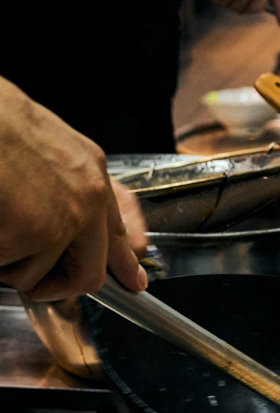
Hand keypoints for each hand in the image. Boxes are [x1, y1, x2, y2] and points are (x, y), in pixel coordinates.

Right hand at [0, 81, 146, 299]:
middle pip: (88, 275)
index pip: (117, 232)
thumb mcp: (55, 150)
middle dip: (58, 287)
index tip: (133, 283)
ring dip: (11, 264)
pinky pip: (8, 268)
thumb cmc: (4, 126)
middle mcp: (89, 201)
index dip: (123, 263)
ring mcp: (63, 221)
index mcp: (93, 175)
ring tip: (1, 224)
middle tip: (37, 284)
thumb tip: (72, 231)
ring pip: (36, 276)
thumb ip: (73, 190)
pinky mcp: (33, 234)